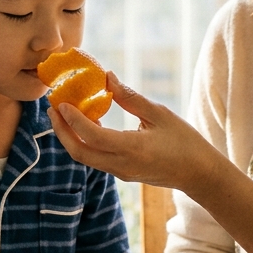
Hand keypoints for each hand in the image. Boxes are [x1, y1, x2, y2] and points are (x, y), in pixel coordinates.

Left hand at [47, 72, 230, 193]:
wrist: (199, 174)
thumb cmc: (185, 141)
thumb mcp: (159, 114)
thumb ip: (130, 98)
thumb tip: (107, 77)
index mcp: (131, 148)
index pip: (91, 135)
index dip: (72, 118)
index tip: (60, 101)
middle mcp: (121, 164)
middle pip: (78, 152)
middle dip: (61, 130)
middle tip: (53, 108)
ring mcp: (120, 172)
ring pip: (84, 157)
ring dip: (70, 136)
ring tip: (64, 113)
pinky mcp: (122, 173)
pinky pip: (95, 158)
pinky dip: (84, 141)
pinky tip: (86, 122)